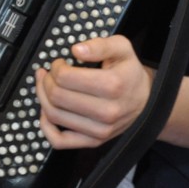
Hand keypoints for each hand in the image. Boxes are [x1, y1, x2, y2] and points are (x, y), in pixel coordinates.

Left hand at [35, 35, 152, 148]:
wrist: (146, 101)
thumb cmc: (129, 72)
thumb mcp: (121, 48)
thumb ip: (99, 45)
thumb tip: (76, 50)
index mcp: (113, 85)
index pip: (65, 77)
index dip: (56, 67)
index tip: (59, 63)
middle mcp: (107, 111)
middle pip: (57, 96)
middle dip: (47, 81)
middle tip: (50, 73)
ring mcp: (100, 130)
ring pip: (54, 115)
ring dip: (42, 98)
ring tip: (46, 86)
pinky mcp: (94, 142)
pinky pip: (60, 141)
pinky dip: (46, 127)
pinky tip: (47, 111)